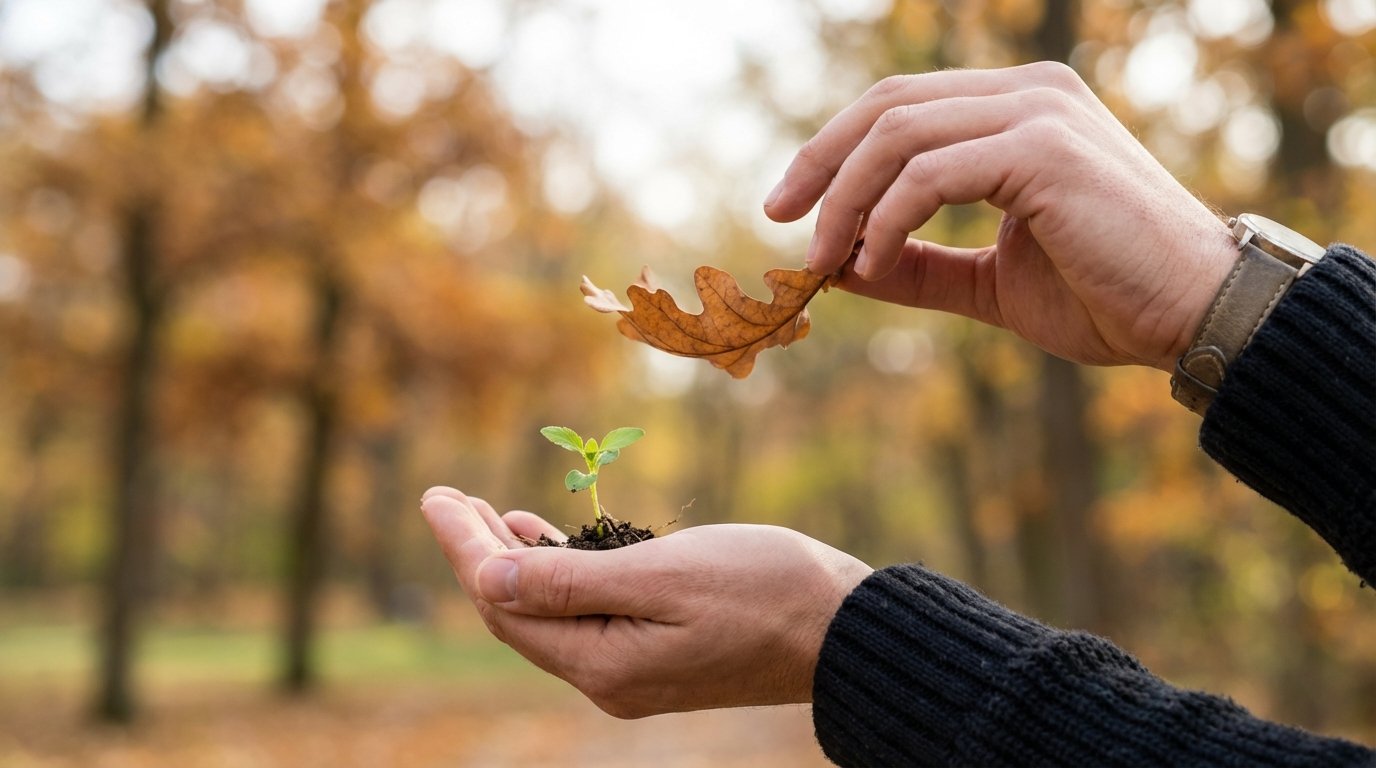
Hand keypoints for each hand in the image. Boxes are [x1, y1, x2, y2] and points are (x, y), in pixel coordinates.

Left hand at [419, 486, 872, 717]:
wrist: (845, 631)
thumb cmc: (764, 589)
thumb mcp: (663, 574)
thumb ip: (571, 580)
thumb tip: (488, 577)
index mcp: (604, 664)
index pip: (506, 603)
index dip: (464, 548)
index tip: (434, 497)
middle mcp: (609, 679)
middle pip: (518, 614)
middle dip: (479, 554)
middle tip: (447, 498)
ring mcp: (633, 672)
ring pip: (549, 614)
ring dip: (515, 562)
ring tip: (484, 512)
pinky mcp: (656, 656)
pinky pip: (585, 616)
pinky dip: (559, 575)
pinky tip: (546, 539)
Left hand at [764, 61, 1237, 370]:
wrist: (1191, 315)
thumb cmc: (1104, 296)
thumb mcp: (990, 279)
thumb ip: (919, 264)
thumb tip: (838, 265)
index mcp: (1019, 109)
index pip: (900, 107)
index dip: (834, 151)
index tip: (788, 208)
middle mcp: (1028, 93)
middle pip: (887, 106)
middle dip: (819, 163)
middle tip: (778, 220)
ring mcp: (1037, 112)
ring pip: (897, 135)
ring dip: (845, 201)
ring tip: (824, 260)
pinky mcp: (1042, 149)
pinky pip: (927, 174)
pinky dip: (885, 221)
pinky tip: (873, 263)